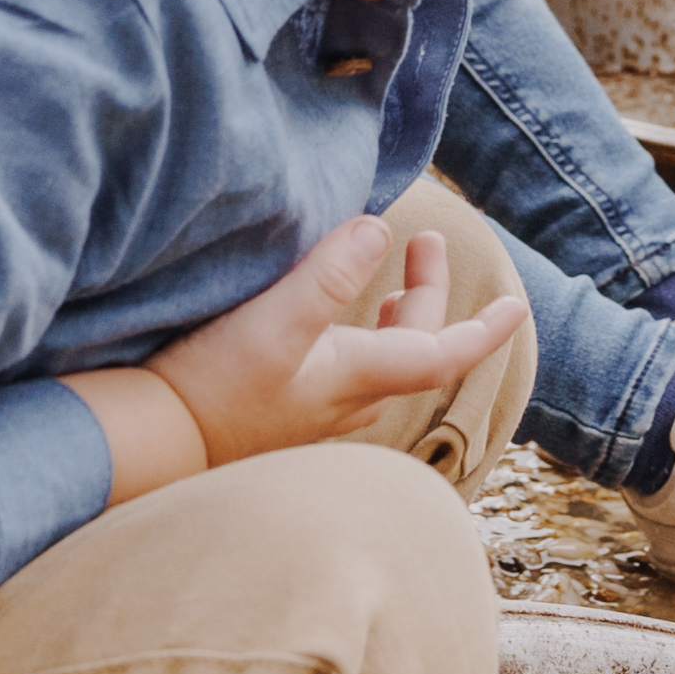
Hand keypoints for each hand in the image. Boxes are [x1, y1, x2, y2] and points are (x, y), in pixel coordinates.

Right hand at [137, 218, 526, 477]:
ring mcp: (317, 413)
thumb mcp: (275, 320)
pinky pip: (346, 373)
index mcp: (359, 376)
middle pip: (414, 350)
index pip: (445, 353)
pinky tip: (334, 325)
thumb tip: (378, 231)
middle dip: (428, 295)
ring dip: (397, 319)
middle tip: (427, 242)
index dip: (486, 327)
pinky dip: (359, 336)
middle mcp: (348, 402)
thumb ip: (328, 275)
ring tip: (395, 288)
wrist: (155, 441)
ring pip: (381, 364)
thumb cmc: (215, 385)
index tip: (519, 305)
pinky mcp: (285, 415)